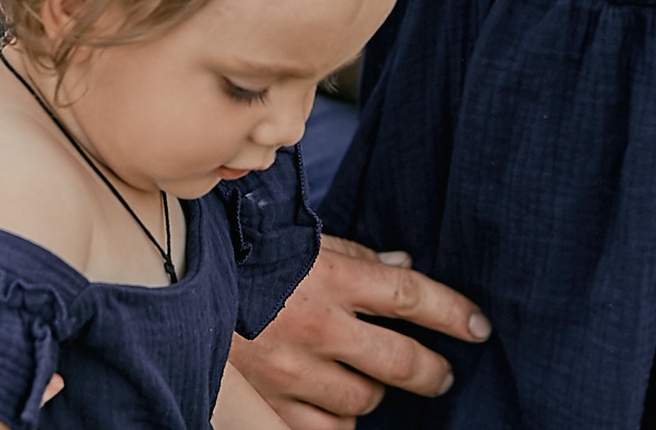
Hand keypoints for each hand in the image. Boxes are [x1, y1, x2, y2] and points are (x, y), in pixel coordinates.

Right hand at [229, 236, 490, 429]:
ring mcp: (292, 372)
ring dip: (371, 391)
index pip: (410, 296)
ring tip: (361, 378)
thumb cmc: (247, 259)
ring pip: (365, 400)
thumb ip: (356, 257)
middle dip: (433, 372)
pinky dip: (336, 418)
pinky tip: (330, 402)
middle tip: (443, 375)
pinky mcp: (270, 405)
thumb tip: (406, 267)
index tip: (479, 327)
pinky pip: (327, 429)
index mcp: (328, 276)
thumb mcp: (303, 244)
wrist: (177, 286)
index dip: (453, 313)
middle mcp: (316, 326)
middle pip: (401, 362)